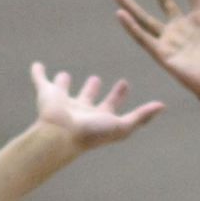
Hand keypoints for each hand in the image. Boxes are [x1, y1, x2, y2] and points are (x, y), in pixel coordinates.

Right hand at [31, 63, 163, 148]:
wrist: (61, 135)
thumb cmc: (92, 133)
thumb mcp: (121, 126)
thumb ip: (141, 116)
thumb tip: (163, 106)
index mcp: (98, 117)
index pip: (110, 104)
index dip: (118, 94)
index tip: (125, 82)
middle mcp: (80, 110)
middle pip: (87, 97)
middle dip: (92, 88)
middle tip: (96, 77)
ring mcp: (62, 102)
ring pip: (63, 89)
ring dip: (63, 83)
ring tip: (65, 74)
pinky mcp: (46, 94)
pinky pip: (40, 80)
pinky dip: (37, 73)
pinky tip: (36, 65)